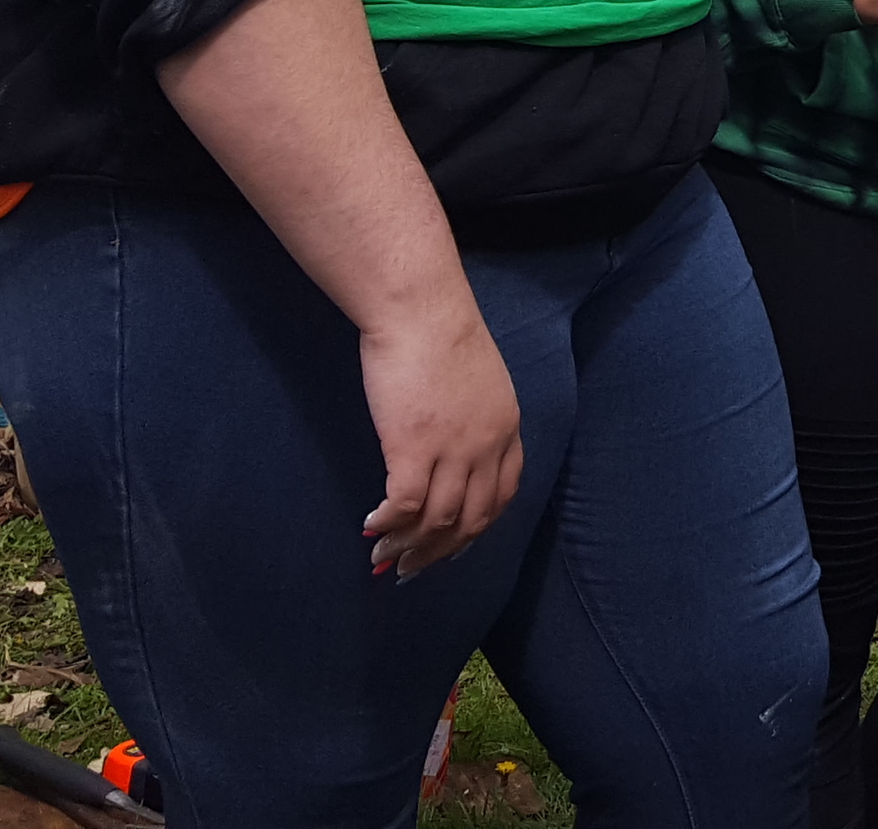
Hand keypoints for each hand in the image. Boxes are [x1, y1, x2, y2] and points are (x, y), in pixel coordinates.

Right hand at [359, 301, 523, 578]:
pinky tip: (370, 528)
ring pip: (436, 521)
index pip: (503, 494)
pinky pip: (403, 506)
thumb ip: (474, 416)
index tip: (453, 543)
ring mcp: (452, 450)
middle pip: (472, 520)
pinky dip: (387, 525)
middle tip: (412, 567)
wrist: (422, 311)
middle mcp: (487, 446)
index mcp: (507, 428)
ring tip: (383, 556)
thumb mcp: (480, 381)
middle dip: (441, 551)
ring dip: (408, 546)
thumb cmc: (442, 335)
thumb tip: (450, 444)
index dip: (477, 527)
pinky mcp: (412, 448)